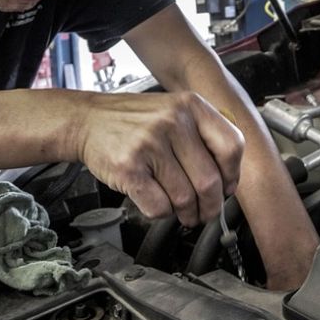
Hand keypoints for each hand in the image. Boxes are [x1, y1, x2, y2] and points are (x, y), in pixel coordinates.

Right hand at [76, 91, 243, 226]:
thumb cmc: (134, 122)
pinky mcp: (128, 167)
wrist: (87, 120)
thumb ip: (203, 136)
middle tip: (204, 212)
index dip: (232, 176)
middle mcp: (172, 121)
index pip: (232, 146)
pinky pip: (159, 206)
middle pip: (209, 181)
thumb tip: (228, 181)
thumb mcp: (174, 111)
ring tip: (182, 212)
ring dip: (185, 213)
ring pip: (184, 198)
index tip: (226, 188)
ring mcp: (149, 144)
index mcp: (190, 106)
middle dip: (209, 206)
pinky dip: (161, 213)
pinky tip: (157, 202)